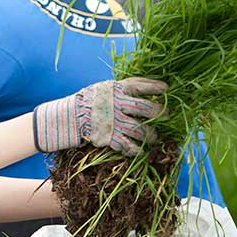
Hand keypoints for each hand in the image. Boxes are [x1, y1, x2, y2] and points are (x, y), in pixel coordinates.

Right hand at [33, 77, 166, 155]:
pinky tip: (141, 151)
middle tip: (166, 115)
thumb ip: (124, 87)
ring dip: (151, 135)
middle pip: (145, 108)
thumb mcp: (106, 87)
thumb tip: (149, 85)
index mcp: (116, 90)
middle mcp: (116, 105)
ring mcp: (113, 122)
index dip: (154, 87)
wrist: (70, 116)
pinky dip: (136, 150)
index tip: (166, 89)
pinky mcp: (109, 137)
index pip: (139, 86)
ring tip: (155, 138)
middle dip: (159, 112)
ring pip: (140, 130)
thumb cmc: (91, 100)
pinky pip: (128, 146)